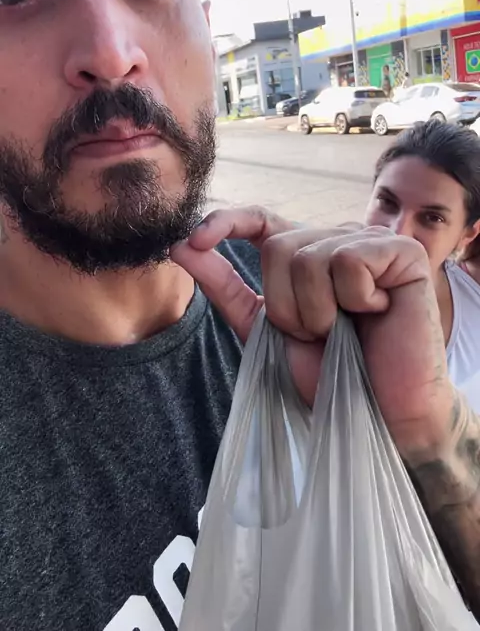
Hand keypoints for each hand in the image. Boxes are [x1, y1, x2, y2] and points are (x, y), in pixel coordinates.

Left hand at [171, 207, 455, 460]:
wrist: (381, 414)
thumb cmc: (329, 374)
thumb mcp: (264, 329)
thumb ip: (226, 286)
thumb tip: (181, 246)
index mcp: (306, 254)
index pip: (261, 220)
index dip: (226, 222)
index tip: (195, 242)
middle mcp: (336, 239)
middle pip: (279, 247)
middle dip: (285, 306)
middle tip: (319, 335)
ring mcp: (371, 242)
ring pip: (310, 257)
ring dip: (318, 312)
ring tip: (347, 331)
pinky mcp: (402, 253)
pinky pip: (348, 260)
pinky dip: (354, 300)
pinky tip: (376, 313)